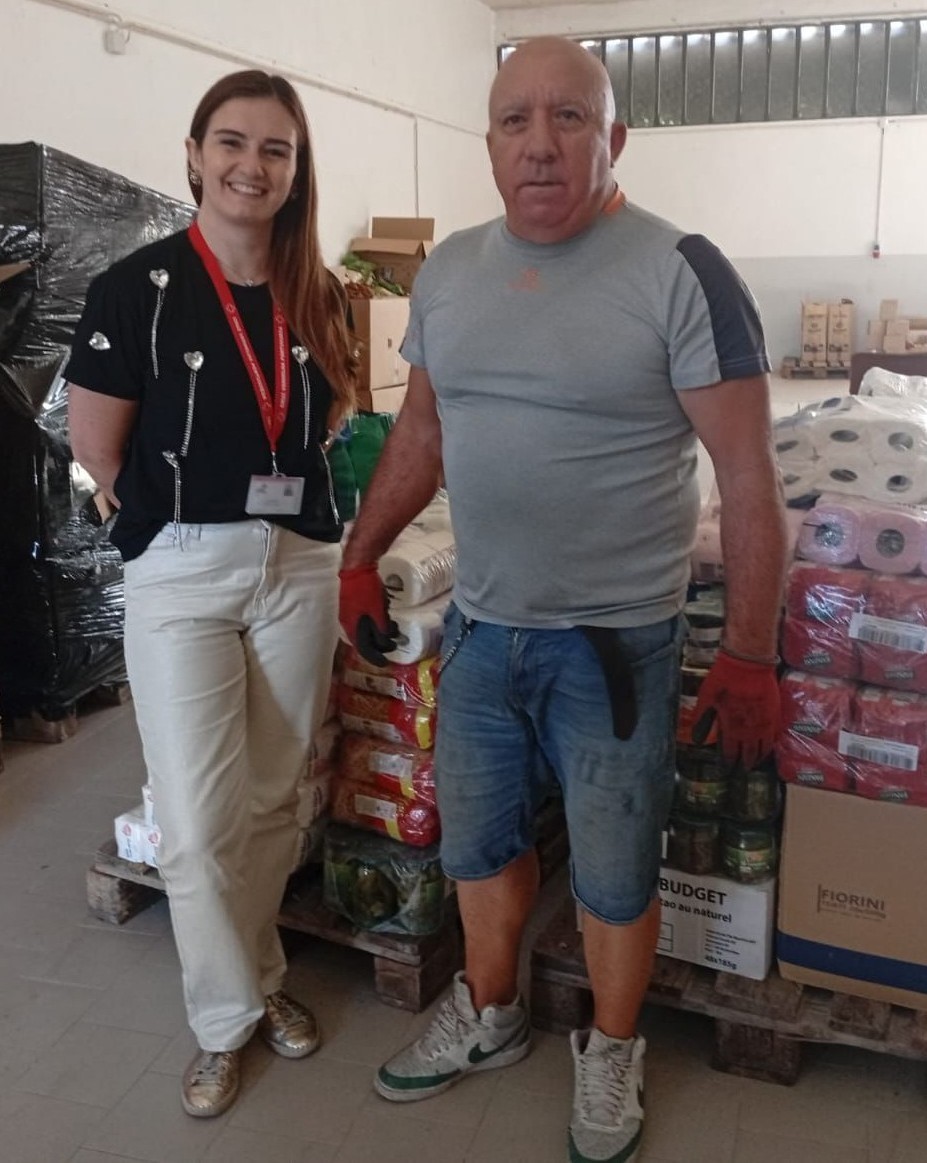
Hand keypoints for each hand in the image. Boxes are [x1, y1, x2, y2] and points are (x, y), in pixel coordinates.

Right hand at [338, 563, 397, 666]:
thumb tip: (384, 641)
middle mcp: (348, 622)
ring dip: (379, 632)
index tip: (386, 662)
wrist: (357, 565)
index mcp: (351, 626)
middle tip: (394, 644)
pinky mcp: (355, 602)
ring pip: (365, 629)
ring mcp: (350, 612)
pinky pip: (366, 619)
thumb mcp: (377, 611)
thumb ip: (381, 628)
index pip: (362, 649)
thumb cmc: (366, 589)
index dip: (375, 657)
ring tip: (393, 629)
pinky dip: (376, 622)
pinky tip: (386, 617)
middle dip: (379, 644)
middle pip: (364, 640)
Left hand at [692, 651, 779, 770]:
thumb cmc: (725, 678)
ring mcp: (765, 723)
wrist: (749, 661)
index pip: (730, 753)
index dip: (728, 763)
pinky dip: (770, 744)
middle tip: (741, 772)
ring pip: (764, 748)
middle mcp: (750, 730)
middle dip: (744, 765)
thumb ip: (702, 720)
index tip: (726, 771)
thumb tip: (697, 741)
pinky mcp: (775, 713)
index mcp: (732, 727)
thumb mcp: (706, 698)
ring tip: (755, 763)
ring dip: (759, 758)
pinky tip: (768, 746)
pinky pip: (774, 735)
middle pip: (749, 755)